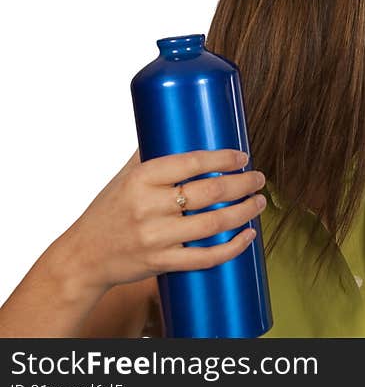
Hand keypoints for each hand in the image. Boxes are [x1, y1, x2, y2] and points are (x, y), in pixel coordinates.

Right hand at [57, 148, 267, 293]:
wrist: (82, 256)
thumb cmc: (108, 211)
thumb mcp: (124, 177)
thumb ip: (150, 154)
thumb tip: (176, 124)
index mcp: (141, 179)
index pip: (192, 162)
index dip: (224, 159)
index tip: (242, 157)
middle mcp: (148, 207)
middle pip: (209, 193)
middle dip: (243, 184)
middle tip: (259, 178)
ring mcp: (156, 237)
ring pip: (213, 224)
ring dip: (245, 212)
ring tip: (259, 202)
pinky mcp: (162, 262)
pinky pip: (206, 257)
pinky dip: (232, 247)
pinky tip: (248, 236)